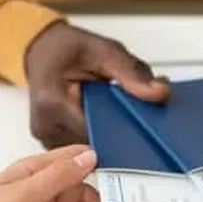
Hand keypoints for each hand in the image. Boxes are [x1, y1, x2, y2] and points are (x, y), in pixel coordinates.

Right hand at [24, 21, 168, 146]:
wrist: (42, 51)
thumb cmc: (67, 49)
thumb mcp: (103, 50)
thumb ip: (132, 72)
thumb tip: (160, 93)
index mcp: (52, 101)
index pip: (98, 132)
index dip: (124, 131)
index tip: (145, 127)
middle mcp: (46, 125)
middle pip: (94, 145)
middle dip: (118, 134)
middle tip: (136, 120)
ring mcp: (47, 138)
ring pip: (88, 152)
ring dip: (107, 138)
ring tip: (117, 118)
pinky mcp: (52, 143)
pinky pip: (80, 149)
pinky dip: (96, 137)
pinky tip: (105, 123)